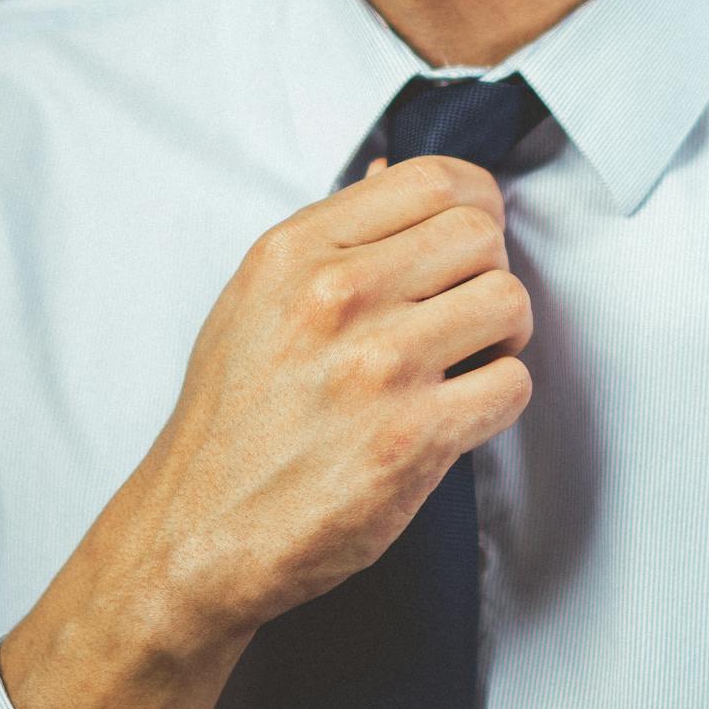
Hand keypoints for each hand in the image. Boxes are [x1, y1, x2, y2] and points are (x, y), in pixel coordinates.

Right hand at [136, 152, 534, 636]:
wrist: (196, 534)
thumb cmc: (229, 423)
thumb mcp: (254, 301)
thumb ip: (328, 238)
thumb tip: (388, 174)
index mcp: (296, 251)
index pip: (432, 179)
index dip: (476, 203)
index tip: (474, 235)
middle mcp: (336, 296)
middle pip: (481, 235)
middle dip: (488, 273)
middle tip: (464, 315)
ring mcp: (377, 366)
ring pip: (509, 302)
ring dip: (503, 336)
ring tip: (465, 363)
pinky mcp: (412, 438)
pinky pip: (511, 385)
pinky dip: (498, 400)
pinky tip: (458, 415)